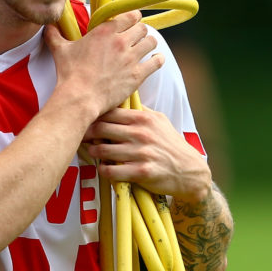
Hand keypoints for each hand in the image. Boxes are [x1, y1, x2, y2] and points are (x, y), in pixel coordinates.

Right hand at [44, 10, 163, 117]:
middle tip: (137, 37)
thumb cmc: (69, 74)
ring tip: (146, 48)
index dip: (132, 18)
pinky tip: (156, 60)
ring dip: (149, 44)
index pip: (129, 15)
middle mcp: (120, 41)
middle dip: (140, 31)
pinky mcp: (137, 75)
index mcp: (105, 31)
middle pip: (142, 28)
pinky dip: (158, 60)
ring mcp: (131, 58)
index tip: (132, 21)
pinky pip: (156, 62)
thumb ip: (54, 35)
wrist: (79, 97)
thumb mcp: (60, 50)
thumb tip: (47, 26)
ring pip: (151, 42)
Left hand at [83, 105, 211, 202]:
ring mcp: (141, 153)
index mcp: (142, 118)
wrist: (190, 171)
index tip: (85, 121)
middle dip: (87, 133)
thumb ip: (139, 110)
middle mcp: (141, 133)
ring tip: (92, 151)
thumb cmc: (170, 143)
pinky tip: (104, 168)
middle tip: (82, 136)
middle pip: (101, 129)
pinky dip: (103, 169)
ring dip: (93, 152)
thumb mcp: (159, 120)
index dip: (93, 116)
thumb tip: (120, 98)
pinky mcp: (142, 172)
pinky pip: (112, 171)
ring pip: (103, 150)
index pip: (109, 112)